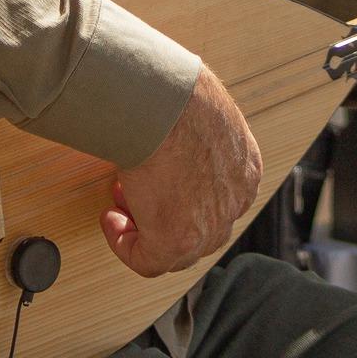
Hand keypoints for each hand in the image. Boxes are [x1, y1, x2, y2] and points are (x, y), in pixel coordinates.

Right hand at [100, 65, 261, 276]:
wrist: (166, 106)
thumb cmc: (177, 96)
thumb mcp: (201, 114)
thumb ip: (195, 133)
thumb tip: (170, 128)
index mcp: (245, 168)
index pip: (219, 198)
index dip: (182, 194)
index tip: (155, 179)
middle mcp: (234, 200)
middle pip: (202, 228)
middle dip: (164, 214)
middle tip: (134, 193)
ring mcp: (209, 226)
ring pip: (177, 250)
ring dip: (144, 231)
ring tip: (119, 207)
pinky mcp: (176, 242)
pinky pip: (148, 261)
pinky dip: (124, 245)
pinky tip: (111, 221)